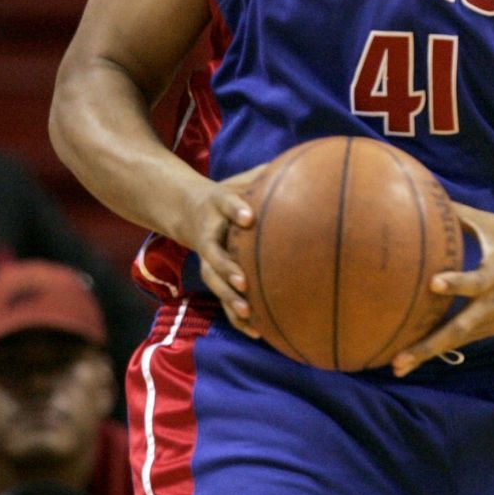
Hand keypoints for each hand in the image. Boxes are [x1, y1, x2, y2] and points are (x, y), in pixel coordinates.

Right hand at [182, 168, 262, 336]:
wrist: (188, 210)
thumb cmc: (227, 195)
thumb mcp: (240, 179)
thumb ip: (265, 174)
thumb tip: (305, 163)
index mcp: (217, 206)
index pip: (226, 205)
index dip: (236, 210)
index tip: (248, 217)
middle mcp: (209, 235)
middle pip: (213, 255)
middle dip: (227, 269)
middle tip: (242, 281)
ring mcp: (208, 258)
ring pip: (214, 281)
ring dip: (229, 298)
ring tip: (247, 311)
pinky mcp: (213, 274)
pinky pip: (223, 297)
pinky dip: (237, 315)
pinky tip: (257, 331)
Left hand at [390, 204, 493, 375]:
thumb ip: (464, 216)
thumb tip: (428, 197)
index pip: (474, 282)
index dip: (456, 283)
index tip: (433, 283)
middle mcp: (490, 306)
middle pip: (458, 330)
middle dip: (429, 345)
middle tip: (400, 357)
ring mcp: (488, 324)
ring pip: (454, 342)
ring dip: (425, 355)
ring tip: (396, 368)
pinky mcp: (486, 334)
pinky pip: (456, 342)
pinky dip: (433, 351)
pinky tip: (407, 359)